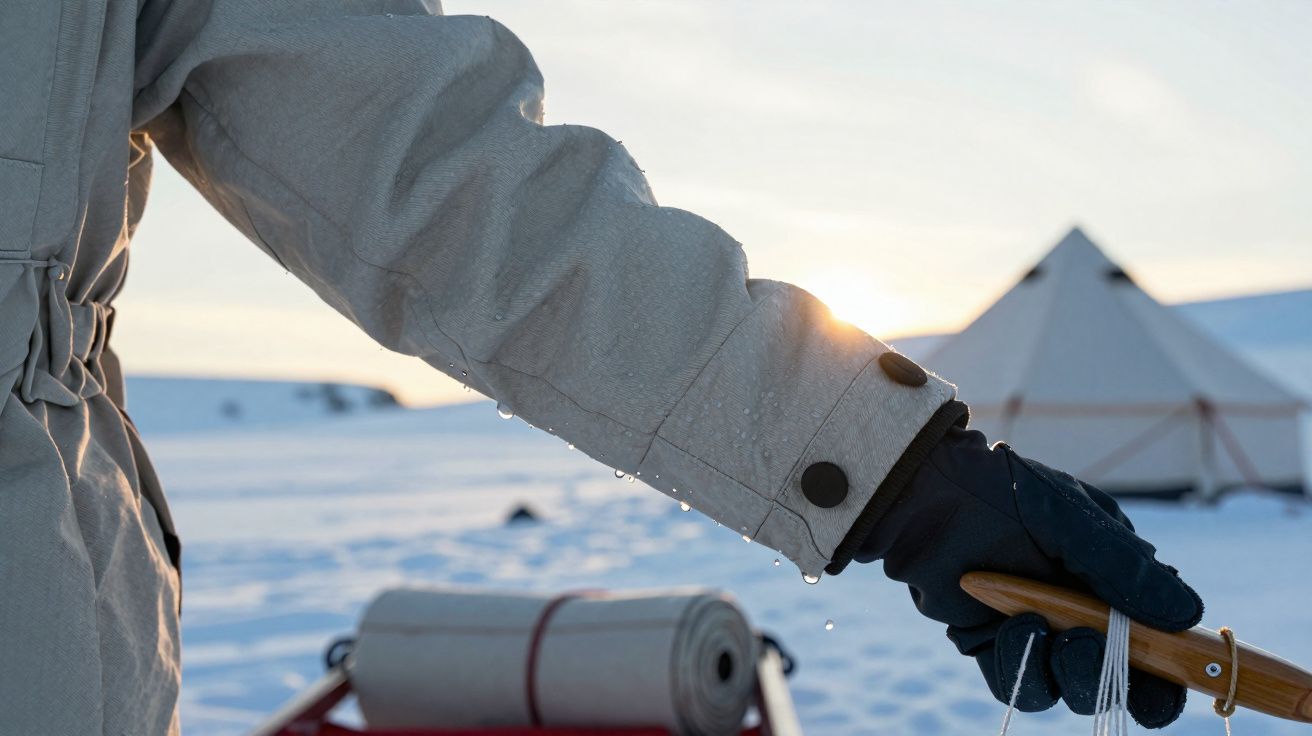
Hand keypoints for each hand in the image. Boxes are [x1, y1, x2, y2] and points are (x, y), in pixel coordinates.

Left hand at [856, 424, 1203, 727]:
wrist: (930, 493)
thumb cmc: (1005, 493)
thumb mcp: (1072, 521)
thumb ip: (1124, 570)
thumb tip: (1188, 614)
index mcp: (1115, 581)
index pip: (1160, 646)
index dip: (1171, 674)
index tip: (1167, 681)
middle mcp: (1082, 613)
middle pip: (1119, 680)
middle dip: (1110, 674)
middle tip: (1086, 641)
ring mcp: (1039, 631)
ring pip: (1070, 688)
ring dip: (1065, 670)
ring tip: (1038, 625)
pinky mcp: (993, 645)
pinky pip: (1020, 684)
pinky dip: (1022, 667)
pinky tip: (1012, 628)